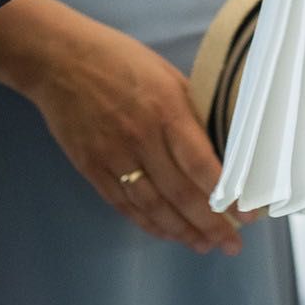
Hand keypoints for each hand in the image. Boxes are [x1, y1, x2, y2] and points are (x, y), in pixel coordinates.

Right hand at [28, 16, 249, 254]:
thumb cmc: (117, 58)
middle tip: (232, 245)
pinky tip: (167, 233)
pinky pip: (124, 204)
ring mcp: (114, 156)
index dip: (226, 196)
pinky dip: (148, 223)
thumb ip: (189, 110)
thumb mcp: (165, 74)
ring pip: (154, 207)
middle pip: (181, 194)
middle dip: (211, 225)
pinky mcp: (92, 167)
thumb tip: (217, 144)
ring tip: (204, 245)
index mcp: (166, 110)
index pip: (202, 165)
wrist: (57, 60)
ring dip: (182, 231)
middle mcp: (142, 138)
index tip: (246, 216)